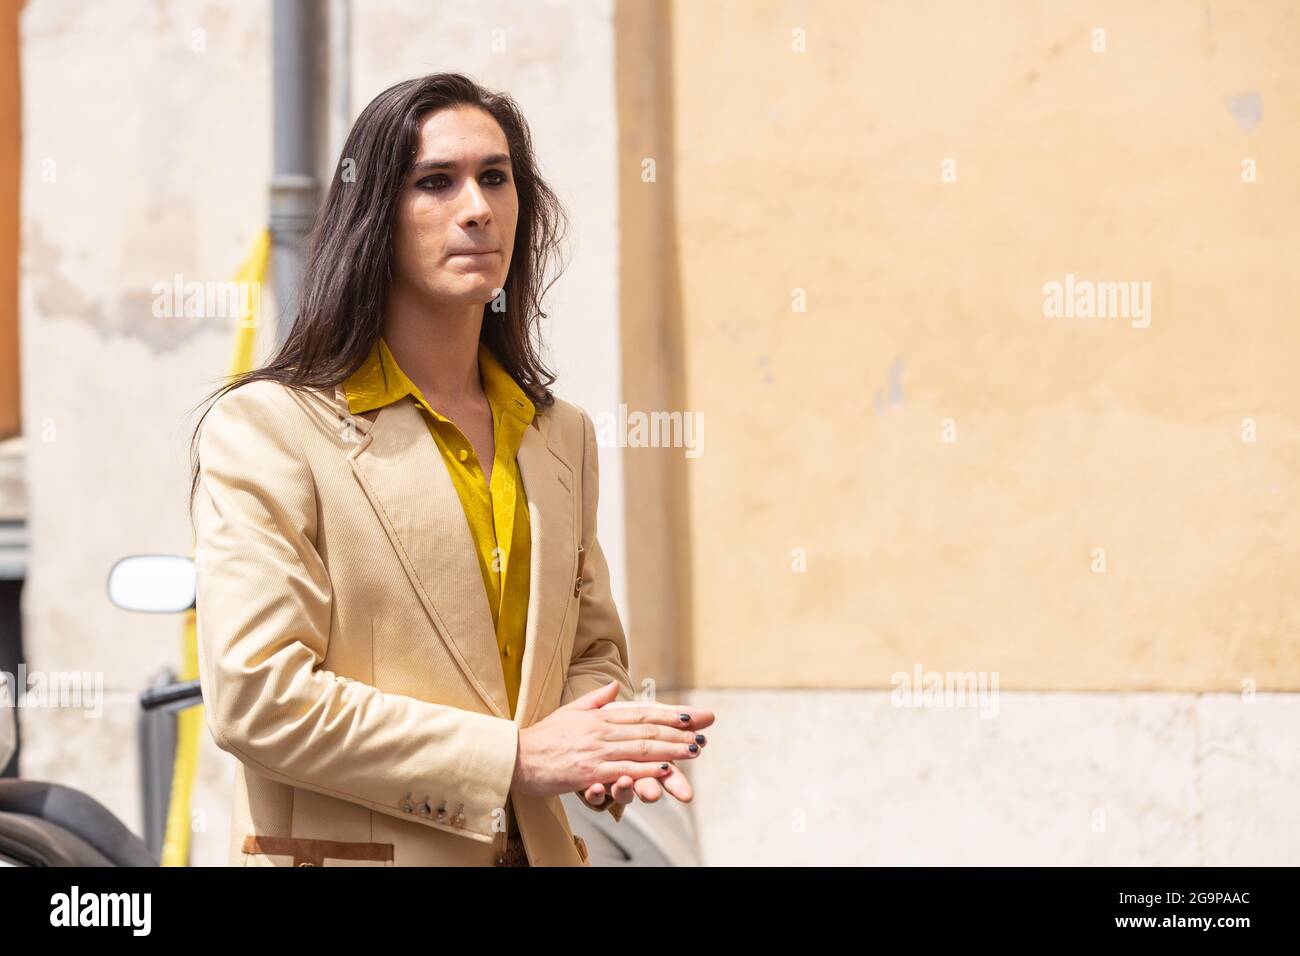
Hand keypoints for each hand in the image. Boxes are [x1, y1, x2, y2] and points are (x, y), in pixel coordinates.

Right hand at [512, 680, 705, 797]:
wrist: (516, 758)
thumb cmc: (543, 737)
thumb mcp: (570, 711)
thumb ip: (596, 699)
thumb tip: (615, 685)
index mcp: (600, 716)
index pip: (643, 712)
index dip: (670, 714)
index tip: (694, 715)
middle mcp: (602, 731)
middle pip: (648, 729)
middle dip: (679, 731)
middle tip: (703, 733)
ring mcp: (596, 751)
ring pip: (641, 748)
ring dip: (671, 749)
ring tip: (693, 750)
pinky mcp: (589, 772)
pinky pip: (624, 770)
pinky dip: (647, 770)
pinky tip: (665, 770)